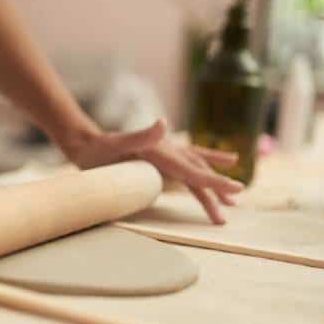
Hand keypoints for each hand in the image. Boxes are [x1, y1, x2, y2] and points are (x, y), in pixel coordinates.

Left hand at [64, 119, 243, 223]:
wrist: (86, 143)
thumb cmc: (99, 148)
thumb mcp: (117, 143)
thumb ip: (140, 136)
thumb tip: (163, 123)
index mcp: (163, 152)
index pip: (194, 170)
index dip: (215, 181)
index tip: (236, 188)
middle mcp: (168, 151)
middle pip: (198, 172)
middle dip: (218, 188)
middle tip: (237, 200)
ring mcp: (165, 155)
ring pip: (196, 170)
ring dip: (213, 183)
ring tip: (233, 196)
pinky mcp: (159, 160)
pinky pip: (185, 168)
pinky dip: (200, 171)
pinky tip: (207, 174)